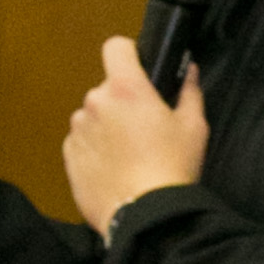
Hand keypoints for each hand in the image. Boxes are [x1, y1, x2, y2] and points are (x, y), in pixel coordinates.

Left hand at [64, 36, 207, 236]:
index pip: (115, 47)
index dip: (128, 54)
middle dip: (122, 102)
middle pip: (107, 89)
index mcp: (126, 89)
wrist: (146, 217)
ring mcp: (78, 130)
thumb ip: (189, 92)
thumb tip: (189, 72)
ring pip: (92, 116)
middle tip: (145, 128)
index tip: (139, 70)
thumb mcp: (194, 127)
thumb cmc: (172, 169)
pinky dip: (95, 150)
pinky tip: (116, 169)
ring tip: (129, 155)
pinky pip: (82, 142)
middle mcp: (96, 103)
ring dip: (106, 126)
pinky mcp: (69, 156)